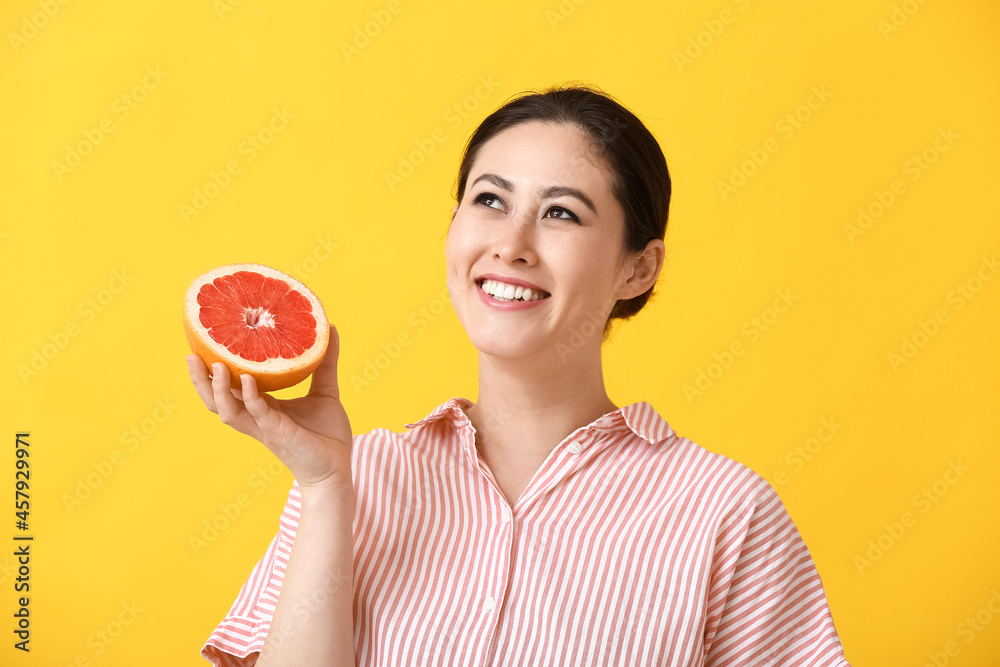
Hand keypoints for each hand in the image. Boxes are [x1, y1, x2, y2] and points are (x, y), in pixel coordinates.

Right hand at [186, 323, 352, 490]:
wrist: (337, 468)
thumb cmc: (327, 435)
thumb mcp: (325, 391)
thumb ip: (325, 362)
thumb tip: (331, 328)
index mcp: (263, 407)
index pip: (230, 389)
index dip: (213, 372)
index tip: (204, 347)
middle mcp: (257, 418)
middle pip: (216, 401)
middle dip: (200, 381)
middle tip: (190, 356)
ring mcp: (264, 427)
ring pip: (227, 410)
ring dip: (218, 389)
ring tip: (215, 365)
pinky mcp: (277, 433)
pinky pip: (257, 413)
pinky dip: (250, 396)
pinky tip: (249, 380)